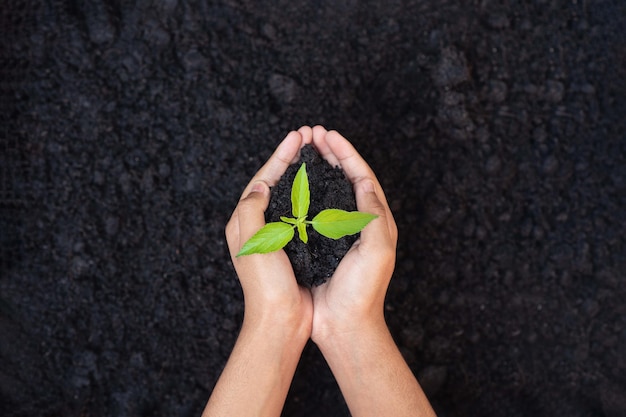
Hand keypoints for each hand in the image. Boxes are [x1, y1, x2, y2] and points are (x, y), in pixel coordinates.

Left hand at [225, 129, 312, 338]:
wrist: (281, 319)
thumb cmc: (266, 284)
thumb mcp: (252, 242)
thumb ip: (251, 209)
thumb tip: (260, 184)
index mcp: (243, 221)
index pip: (262, 179)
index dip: (280, 156)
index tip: (298, 137)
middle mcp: (257, 226)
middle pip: (275, 183)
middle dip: (291, 159)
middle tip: (309, 138)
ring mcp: (275, 236)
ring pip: (289, 196)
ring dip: (302, 175)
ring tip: (318, 156)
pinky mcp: (292, 246)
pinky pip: (301, 214)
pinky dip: (312, 197)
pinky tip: (325, 190)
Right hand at [304, 127, 435, 416]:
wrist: (343, 324)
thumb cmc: (363, 290)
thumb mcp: (377, 250)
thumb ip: (373, 215)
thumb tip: (362, 181)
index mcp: (374, 220)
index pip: (361, 176)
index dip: (345, 153)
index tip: (327, 135)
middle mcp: (357, 222)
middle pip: (344, 178)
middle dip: (329, 154)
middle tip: (311, 134)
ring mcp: (336, 232)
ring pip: (327, 191)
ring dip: (316, 168)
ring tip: (301, 150)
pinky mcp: (319, 243)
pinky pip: (311, 210)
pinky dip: (303, 192)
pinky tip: (290, 184)